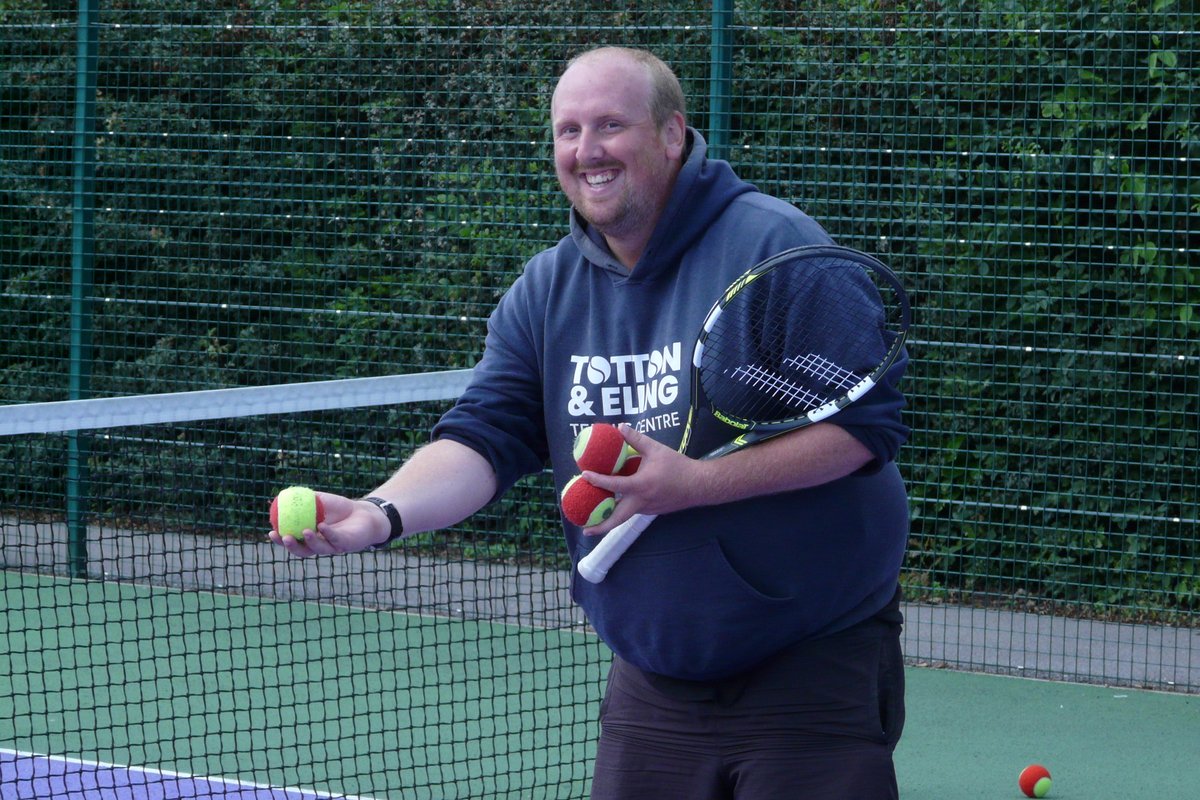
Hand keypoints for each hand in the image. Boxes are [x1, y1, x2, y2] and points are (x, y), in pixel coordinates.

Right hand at [267, 492, 390, 556]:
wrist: (364, 513)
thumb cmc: (340, 508)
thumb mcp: (320, 501)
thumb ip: (304, 500)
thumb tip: (283, 495)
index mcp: (310, 537)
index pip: (292, 541)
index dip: (280, 540)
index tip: (270, 532)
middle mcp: (320, 545)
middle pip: (302, 551)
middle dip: (291, 546)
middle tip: (284, 537)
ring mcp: (332, 547)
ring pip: (318, 548)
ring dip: (309, 541)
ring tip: (304, 531)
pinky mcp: (345, 545)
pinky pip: (335, 540)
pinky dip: (328, 533)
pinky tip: (322, 526)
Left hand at [579, 424, 704, 535]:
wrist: (700, 485)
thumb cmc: (678, 466)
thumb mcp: (656, 449)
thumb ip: (636, 439)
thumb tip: (620, 427)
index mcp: (641, 486)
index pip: (614, 485)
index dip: (598, 480)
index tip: (584, 475)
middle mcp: (642, 502)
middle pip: (617, 519)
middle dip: (600, 527)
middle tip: (584, 530)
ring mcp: (647, 509)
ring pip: (624, 516)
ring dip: (609, 518)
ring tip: (593, 518)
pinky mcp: (652, 511)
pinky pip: (633, 511)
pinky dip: (622, 509)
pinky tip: (616, 503)